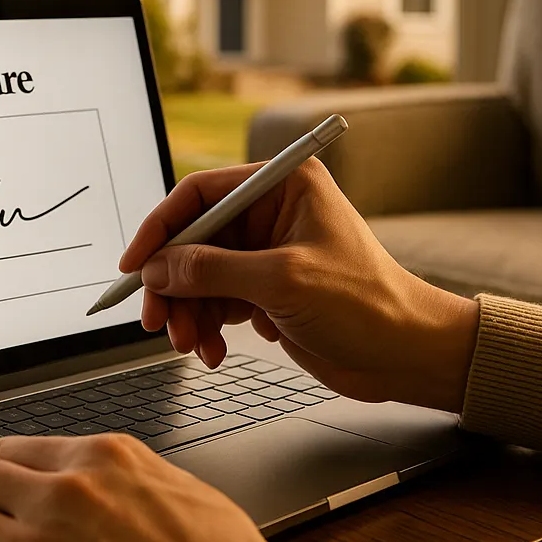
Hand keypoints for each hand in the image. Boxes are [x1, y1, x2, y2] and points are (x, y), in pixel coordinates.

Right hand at [120, 159, 478, 411]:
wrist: (406, 355)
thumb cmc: (367, 304)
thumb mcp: (282, 281)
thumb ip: (213, 271)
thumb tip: (158, 268)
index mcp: (281, 187)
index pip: (200, 194)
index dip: (161, 228)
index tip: (135, 264)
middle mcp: (271, 214)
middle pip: (193, 241)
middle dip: (172, 284)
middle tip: (157, 320)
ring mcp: (266, 254)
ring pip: (199, 277)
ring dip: (188, 313)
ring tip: (192, 345)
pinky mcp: (266, 290)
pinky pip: (216, 303)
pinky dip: (207, 328)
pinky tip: (215, 352)